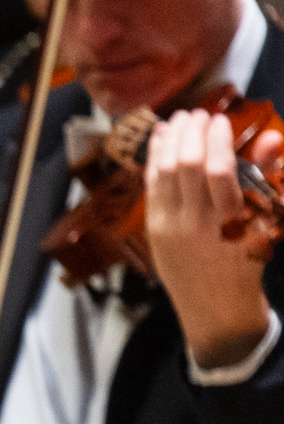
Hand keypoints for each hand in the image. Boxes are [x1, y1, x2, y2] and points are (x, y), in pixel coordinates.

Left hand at [144, 108, 281, 369]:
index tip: (220, 119)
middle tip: (197, 114)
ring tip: (178, 120)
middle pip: (186, 166)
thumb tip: (272, 139)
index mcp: (230, 222)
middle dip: (190, 134)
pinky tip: (160, 141)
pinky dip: (154, 161)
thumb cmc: (247, 262)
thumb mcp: (266, 223)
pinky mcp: (154, 232)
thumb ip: (267, 178)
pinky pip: (151, 189)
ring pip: (163, 174)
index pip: (219, 171)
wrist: (216, 310)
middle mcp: (196, 224)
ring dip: (169, 142)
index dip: (217, 139)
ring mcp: (170, 228)